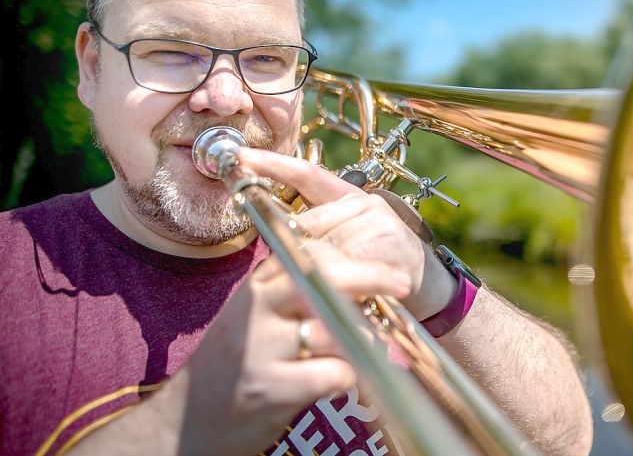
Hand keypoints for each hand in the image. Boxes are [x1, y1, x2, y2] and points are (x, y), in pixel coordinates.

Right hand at [67, 242, 404, 455]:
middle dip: (371, 277)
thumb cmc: (235, 367)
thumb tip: (362, 279)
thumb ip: (295, 295)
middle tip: (403, 283)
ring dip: (366, 339)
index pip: (308, 253)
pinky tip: (342, 383)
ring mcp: (261, 347)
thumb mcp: (255, 319)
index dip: (352, 256)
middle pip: (323, 276)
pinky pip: (334, 372)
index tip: (384, 263)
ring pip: (336, 327)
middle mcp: (256, 308)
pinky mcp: (271, 387)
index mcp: (256, 287)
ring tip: (376, 349)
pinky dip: (349, 377)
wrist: (185, 424)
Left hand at [235, 148, 456, 318]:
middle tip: (291, 278)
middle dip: (293, 254)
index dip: (274, 164)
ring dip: (316, 276)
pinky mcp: (390, 245)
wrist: (426, 288)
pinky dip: (335, 286)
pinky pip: (344, 267)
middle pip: (307, 225)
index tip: (240, 156)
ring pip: (323, 249)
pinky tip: (340, 299)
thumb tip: (275, 244)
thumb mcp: (345, 247)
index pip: (307, 176)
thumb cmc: (377, 268)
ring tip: (320, 296)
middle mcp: (366, 204)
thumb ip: (315, 239)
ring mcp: (378, 222)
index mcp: (350, 198)